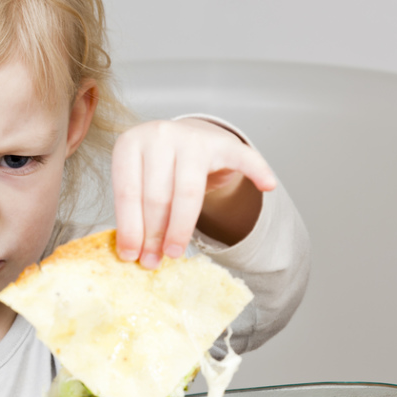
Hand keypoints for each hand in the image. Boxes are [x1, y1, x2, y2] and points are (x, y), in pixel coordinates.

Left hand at [111, 117, 276, 267]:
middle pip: (157, 195)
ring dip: (180, 229)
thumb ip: (134, 212)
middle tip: (152, 262)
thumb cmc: (158, 169)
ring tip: (175, 253)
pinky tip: (267, 186)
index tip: (130, 256)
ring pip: (188, 192)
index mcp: (129, 144)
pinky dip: (258, 172)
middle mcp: (159, 134)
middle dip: (154, 235)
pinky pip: (244, 159)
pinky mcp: (223, 142)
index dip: (130, 228)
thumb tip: (132, 254)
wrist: (188, 139)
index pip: (128, 192)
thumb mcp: (138, 182)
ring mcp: (192, 137)